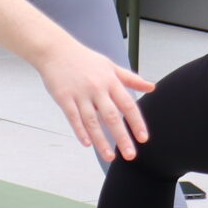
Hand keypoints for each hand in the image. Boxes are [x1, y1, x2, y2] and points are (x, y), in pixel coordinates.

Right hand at [32, 37, 154, 159]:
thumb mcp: (110, 66)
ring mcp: (80, 94)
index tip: (143, 138)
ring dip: (101, 141)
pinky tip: (88, 144)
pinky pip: (73, 118)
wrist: (55, 50)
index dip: (136, 123)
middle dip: (122, 137)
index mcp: (110, 81)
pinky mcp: (64, 98)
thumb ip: (131, 79)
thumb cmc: (84, 59)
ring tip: (109, 157)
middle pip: (112, 117)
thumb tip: (151, 87)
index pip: (128, 105)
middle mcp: (97, 88)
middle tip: (130, 155)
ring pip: (92, 121)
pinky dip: (81, 131)